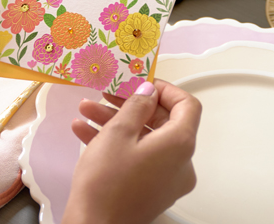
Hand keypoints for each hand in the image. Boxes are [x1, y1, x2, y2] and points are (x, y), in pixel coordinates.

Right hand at [62, 80, 200, 223]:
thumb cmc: (106, 184)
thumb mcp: (118, 132)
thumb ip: (137, 106)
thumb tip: (147, 93)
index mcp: (180, 145)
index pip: (187, 105)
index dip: (164, 89)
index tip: (141, 83)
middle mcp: (180, 163)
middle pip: (163, 121)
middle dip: (130, 104)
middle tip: (108, 94)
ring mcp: (166, 179)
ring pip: (145, 138)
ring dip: (116, 121)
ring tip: (88, 111)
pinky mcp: (151, 189)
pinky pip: (138, 156)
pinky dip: (117, 142)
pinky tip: (87, 131)